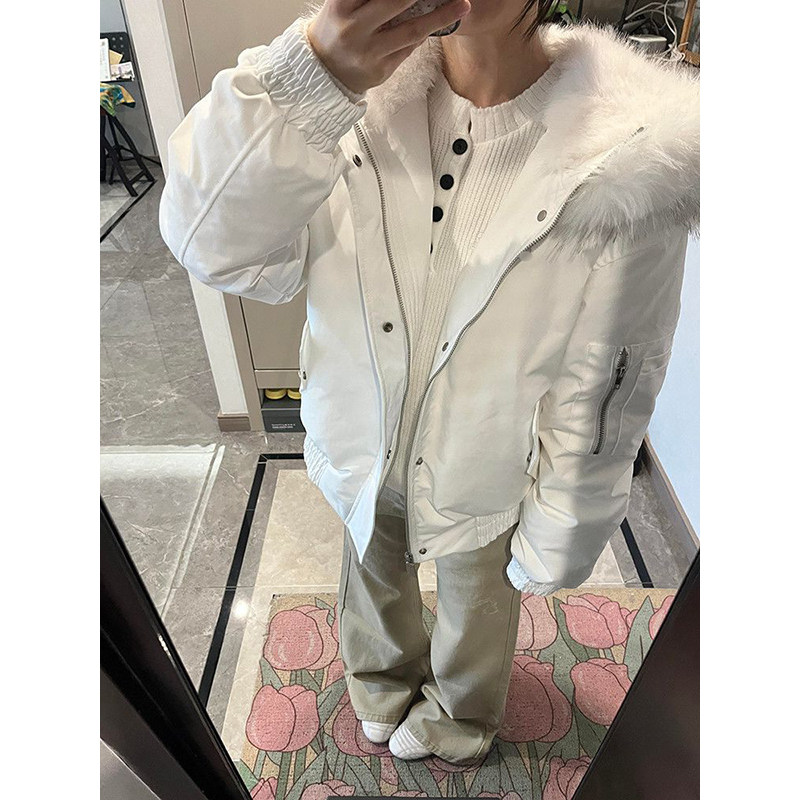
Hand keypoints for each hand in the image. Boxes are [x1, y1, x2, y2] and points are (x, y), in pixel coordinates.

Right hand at [307, 0, 470, 94]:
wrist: (324, 71)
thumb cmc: (338, 28)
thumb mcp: (343, 4)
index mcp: (340, 5)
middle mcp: (354, 29)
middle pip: (397, 2)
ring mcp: (368, 52)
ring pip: (411, 30)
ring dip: (441, 16)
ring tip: (462, 5)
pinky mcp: (381, 70)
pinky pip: (409, 48)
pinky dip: (426, 33)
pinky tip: (441, 21)